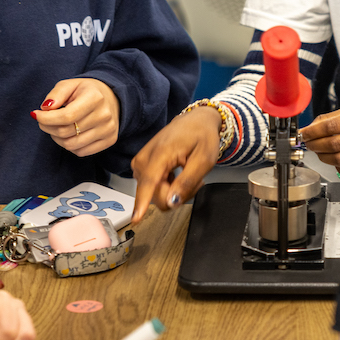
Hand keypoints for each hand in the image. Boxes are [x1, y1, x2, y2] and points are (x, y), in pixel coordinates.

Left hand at [33, 78, 120, 156]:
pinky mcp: (110, 140)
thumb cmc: (87, 91)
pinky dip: (70, 146)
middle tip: (44, 121)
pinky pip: (81, 152)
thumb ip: (56, 94)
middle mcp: (104, 115)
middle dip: (48, 127)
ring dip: (57, 138)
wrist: (112, 97)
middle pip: (66, 132)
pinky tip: (70, 135)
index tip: (36, 115)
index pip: (66, 116)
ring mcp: (108, 130)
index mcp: (95, 98)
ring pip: (71, 145)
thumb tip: (45, 108)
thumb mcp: (70, 85)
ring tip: (57, 127)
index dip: (46, 119)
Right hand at [131, 107, 221, 223]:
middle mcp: (145, 158)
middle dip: (176, 196)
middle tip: (195, 182)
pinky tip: (178, 175)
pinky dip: (167, 186)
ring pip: (154, 194)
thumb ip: (187, 182)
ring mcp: (141, 163)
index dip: (143, 202)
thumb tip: (172, 202)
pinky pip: (152, 188)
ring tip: (187, 174)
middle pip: (155, 194)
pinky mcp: (141, 167)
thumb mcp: (204, 160)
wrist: (195, 121)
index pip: (149, 182)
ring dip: (173, 191)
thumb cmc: (201, 135)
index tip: (136, 218)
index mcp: (161, 153)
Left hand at [300, 105, 339, 178]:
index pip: (334, 125)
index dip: (314, 131)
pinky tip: (338, 162)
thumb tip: (314, 126)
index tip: (305, 134)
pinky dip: (339, 169)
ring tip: (321, 153)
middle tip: (310, 145)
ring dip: (325, 158)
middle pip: (336, 144)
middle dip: (317, 145)